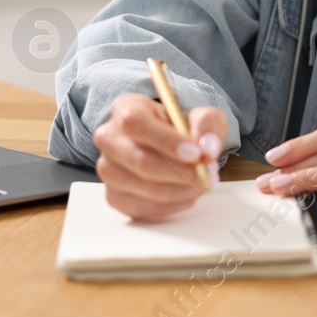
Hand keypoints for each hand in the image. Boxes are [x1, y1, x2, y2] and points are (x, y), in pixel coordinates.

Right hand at [92, 92, 225, 220]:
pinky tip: (187, 192)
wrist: (166, 146)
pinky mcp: (114, 197)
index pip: (136, 123)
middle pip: (141, 161)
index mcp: (125, 109)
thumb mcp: (200, 116)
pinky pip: (147, 208)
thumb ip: (208, 125)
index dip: (167, 141)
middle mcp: (109, 139)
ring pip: (147, 189)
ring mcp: (108, 170)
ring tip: (202, 182)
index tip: (196, 153)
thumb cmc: (179, 129)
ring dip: (183, 190)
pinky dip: (174, 204)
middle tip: (208, 174)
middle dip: (181, 172)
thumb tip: (208, 149)